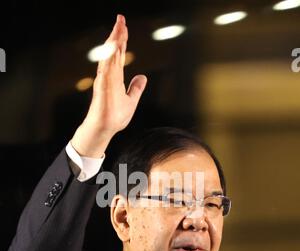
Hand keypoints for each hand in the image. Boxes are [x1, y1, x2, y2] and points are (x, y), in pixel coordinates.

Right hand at [71, 14, 146, 156]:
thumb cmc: (114, 117)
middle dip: (117, 34)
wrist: (105, 129)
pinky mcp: (102, 86)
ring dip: (113, 40)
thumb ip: (136, 88)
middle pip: (113, 50)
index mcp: (115, 77)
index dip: (122, 40)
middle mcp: (109, 75)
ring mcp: (105, 80)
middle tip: (121, 18)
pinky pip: (106, 67)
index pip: (119, 54)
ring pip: (109, 55)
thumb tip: (142, 77)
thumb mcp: (131, 100)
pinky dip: (109, 55)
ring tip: (119, 26)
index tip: (124, 27)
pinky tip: (114, 45)